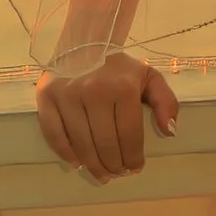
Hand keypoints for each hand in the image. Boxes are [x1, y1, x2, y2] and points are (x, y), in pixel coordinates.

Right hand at [34, 51, 178, 181]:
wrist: (83, 42)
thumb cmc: (117, 67)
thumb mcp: (148, 77)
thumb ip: (166, 102)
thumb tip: (170, 131)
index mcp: (123, 88)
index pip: (129, 136)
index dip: (133, 158)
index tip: (135, 167)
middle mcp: (94, 92)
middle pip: (105, 144)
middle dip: (114, 165)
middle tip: (118, 173)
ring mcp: (67, 95)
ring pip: (81, 144)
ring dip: (93, 165)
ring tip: (102, 173)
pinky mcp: (46, 97)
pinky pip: (55, 134)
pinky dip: (65, 153)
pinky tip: (77, 162)